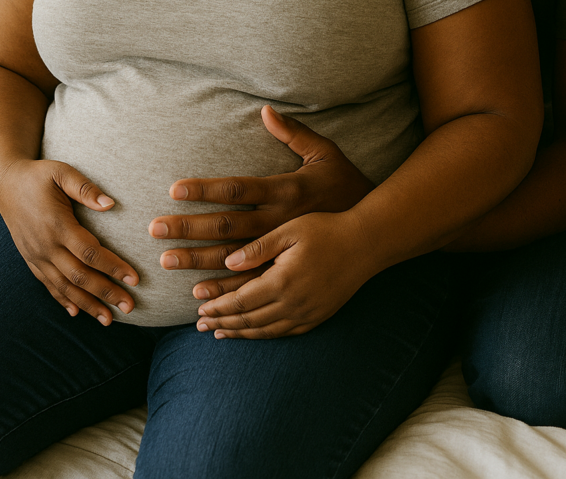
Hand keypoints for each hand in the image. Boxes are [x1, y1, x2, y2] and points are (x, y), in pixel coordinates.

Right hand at [0, 159, 138, 324]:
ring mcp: (37, 256)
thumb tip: (111, 204)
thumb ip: (86, 188)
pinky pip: (49, 285)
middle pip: (80, 276)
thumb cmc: (38, 176)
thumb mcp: (61, 172)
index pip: (90, 252)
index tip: (134, 278)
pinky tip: (77, 312)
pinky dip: (63, 300)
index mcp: (57, 225)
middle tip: (130, 306)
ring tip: (109, 319)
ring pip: (65, 287)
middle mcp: (46, 246)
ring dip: (88, 305)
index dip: (113, 267)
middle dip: (106, 293)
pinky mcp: (31, 259)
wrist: (6, 184)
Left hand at [148, 106, 373, 300]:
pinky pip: (250, 284)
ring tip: (166, 260)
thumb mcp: (325, 153)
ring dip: (197, 261)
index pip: (237, 189)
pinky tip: (199, 295)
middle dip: (188, 228)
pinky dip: (224, 290)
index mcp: (286, 190)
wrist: (374, 229)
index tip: (173, 189)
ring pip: (232, 259)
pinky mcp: (287, 272)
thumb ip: (294, 133)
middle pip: (226, 226)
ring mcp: (283, 251)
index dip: (204, 189)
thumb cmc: (346, 183)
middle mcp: (280, 222)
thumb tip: (266, 109)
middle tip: (154, 229)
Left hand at [195, 210, 373, 338]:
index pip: (240, 301)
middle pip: (249, 321)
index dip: (218, 306)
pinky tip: (253, 333)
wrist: (365, 244)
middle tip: (201, 325)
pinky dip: (264, 335)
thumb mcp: (290, 230)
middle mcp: (293, 304)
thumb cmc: (326, 229)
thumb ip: (259, 247)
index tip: (199, 307)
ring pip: (265, 331)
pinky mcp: (318, 317)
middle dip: (222, 323)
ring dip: (240, 333)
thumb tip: (228, 263)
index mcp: (282, 281)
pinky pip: (284, 333)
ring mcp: (307, 314)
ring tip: (219, 333)